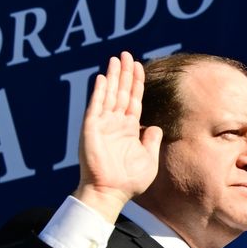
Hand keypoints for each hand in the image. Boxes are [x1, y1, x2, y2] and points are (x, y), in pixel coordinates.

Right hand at [72, 51, 160, 219]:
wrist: (110, 192)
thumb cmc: (129, 181)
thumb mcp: (148, 159)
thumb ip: (151, 141)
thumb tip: (154, 127)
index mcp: (129, 129)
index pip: (134, 100)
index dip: (137, 83)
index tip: (139, 66)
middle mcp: (116, 123)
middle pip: (122, 92)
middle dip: (125, 73)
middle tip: (126, 54)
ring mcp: (103, 124)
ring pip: (110, 94)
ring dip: (113, 76)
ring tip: (116, 58)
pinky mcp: (92, 129)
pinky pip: (96, 106)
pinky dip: (100, 92)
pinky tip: (103, 78)